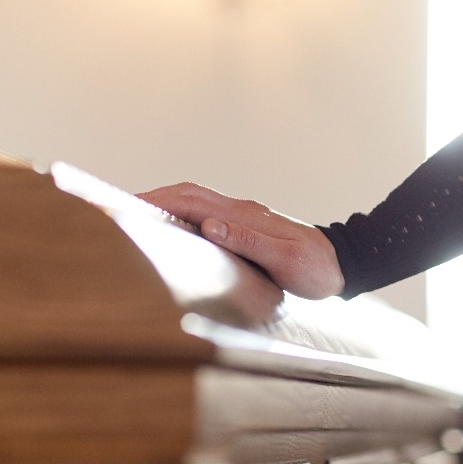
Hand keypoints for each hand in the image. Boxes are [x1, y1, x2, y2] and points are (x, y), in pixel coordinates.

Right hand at [136, 182, 344, 299]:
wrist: (344, 265)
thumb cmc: (316, 268)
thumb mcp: (285, 260)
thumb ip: (248, 242)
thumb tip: (209, 226)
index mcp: (245, 216)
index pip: (191, 200)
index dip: (158, 200)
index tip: (126, 204)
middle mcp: (241, 211)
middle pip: (188, 194)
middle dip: (153, 198)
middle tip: (118, 207)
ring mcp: (244, 218)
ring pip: (196, 202)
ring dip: (166, 205)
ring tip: (137, 217)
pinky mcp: (247, 228)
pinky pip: (207, 215)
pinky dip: (183, 216)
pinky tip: (172, 230)